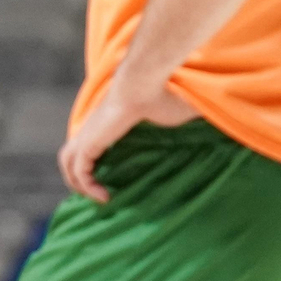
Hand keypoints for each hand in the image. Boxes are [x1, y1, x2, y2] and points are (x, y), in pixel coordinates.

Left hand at [59, 82, 196, 203]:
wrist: (146, 82)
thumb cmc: (164, 94)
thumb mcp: (176, 116)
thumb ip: (183, 126)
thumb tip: (212, 131)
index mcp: (107, 122)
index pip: (89, 144)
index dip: (94, 163)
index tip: (111, 182)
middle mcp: (93, 127)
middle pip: (70, 154)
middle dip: (78, 178)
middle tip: (100, 194)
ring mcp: (89, 133)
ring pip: (68, 161)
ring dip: (79, 184)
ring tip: (99, 198)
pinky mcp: (90, 141)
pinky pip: (80, 170)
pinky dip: (87, 186)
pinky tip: (105, 197)